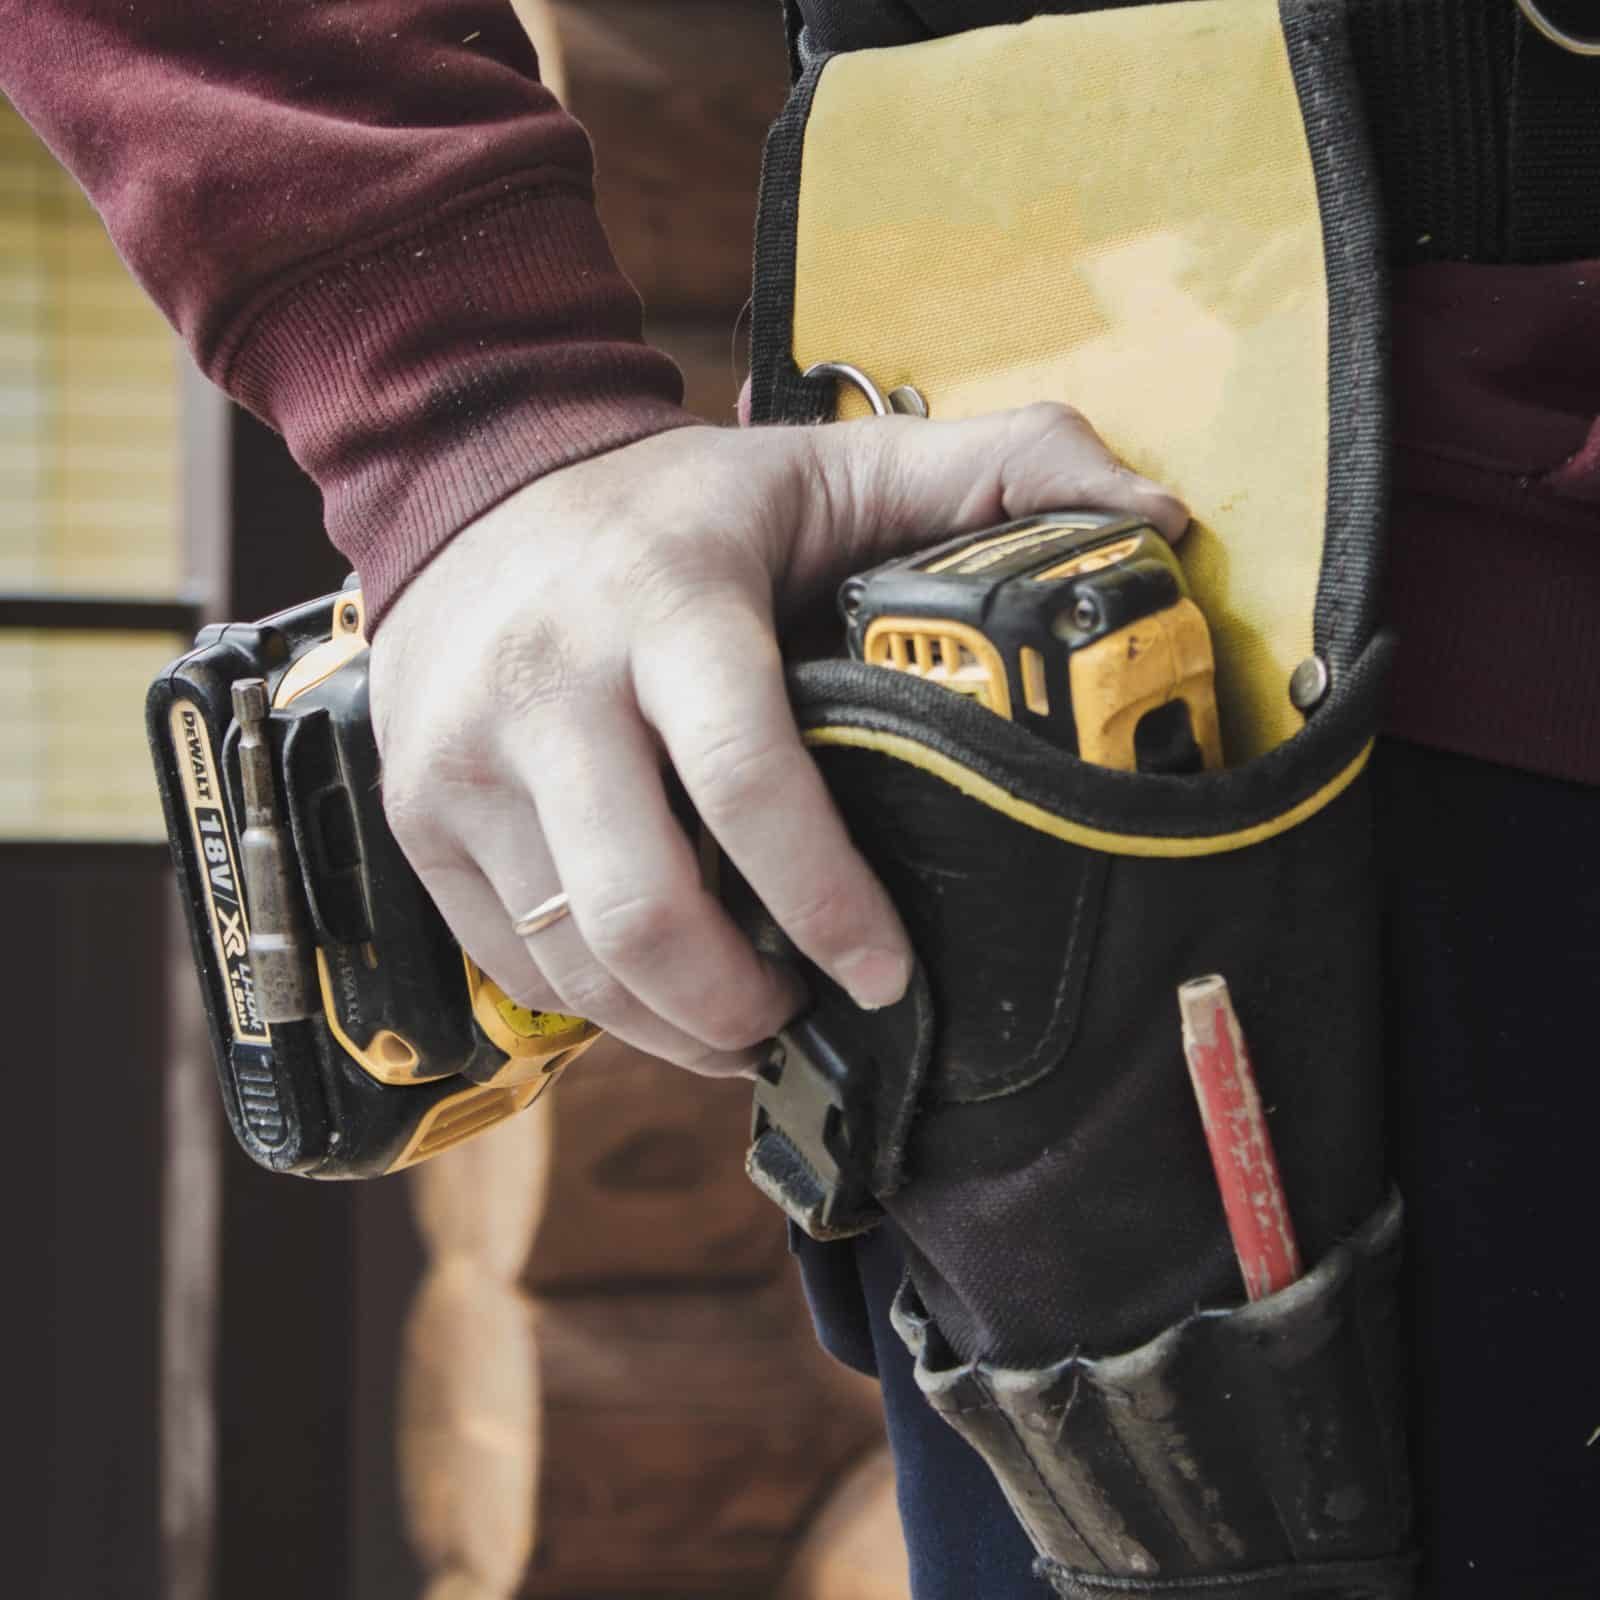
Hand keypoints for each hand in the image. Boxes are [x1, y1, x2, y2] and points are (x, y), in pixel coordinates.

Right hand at [369, 407, 1186, 1075]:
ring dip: (675, 1026)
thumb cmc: (673, 506)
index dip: (830, 904)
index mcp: (665, 603)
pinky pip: (515, 965)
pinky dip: (600, 1006)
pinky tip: (661, 989)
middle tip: (809, 1014)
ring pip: (575, 962)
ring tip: (746, 1016)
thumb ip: (992, 469)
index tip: (889, 977)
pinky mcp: (418, 817)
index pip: (749, 780)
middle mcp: (546, 686)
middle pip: (643, 912)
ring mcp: (463, 763)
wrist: (469, 489)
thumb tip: (1155, 516)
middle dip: (742, 1005)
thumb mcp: (827, 466)